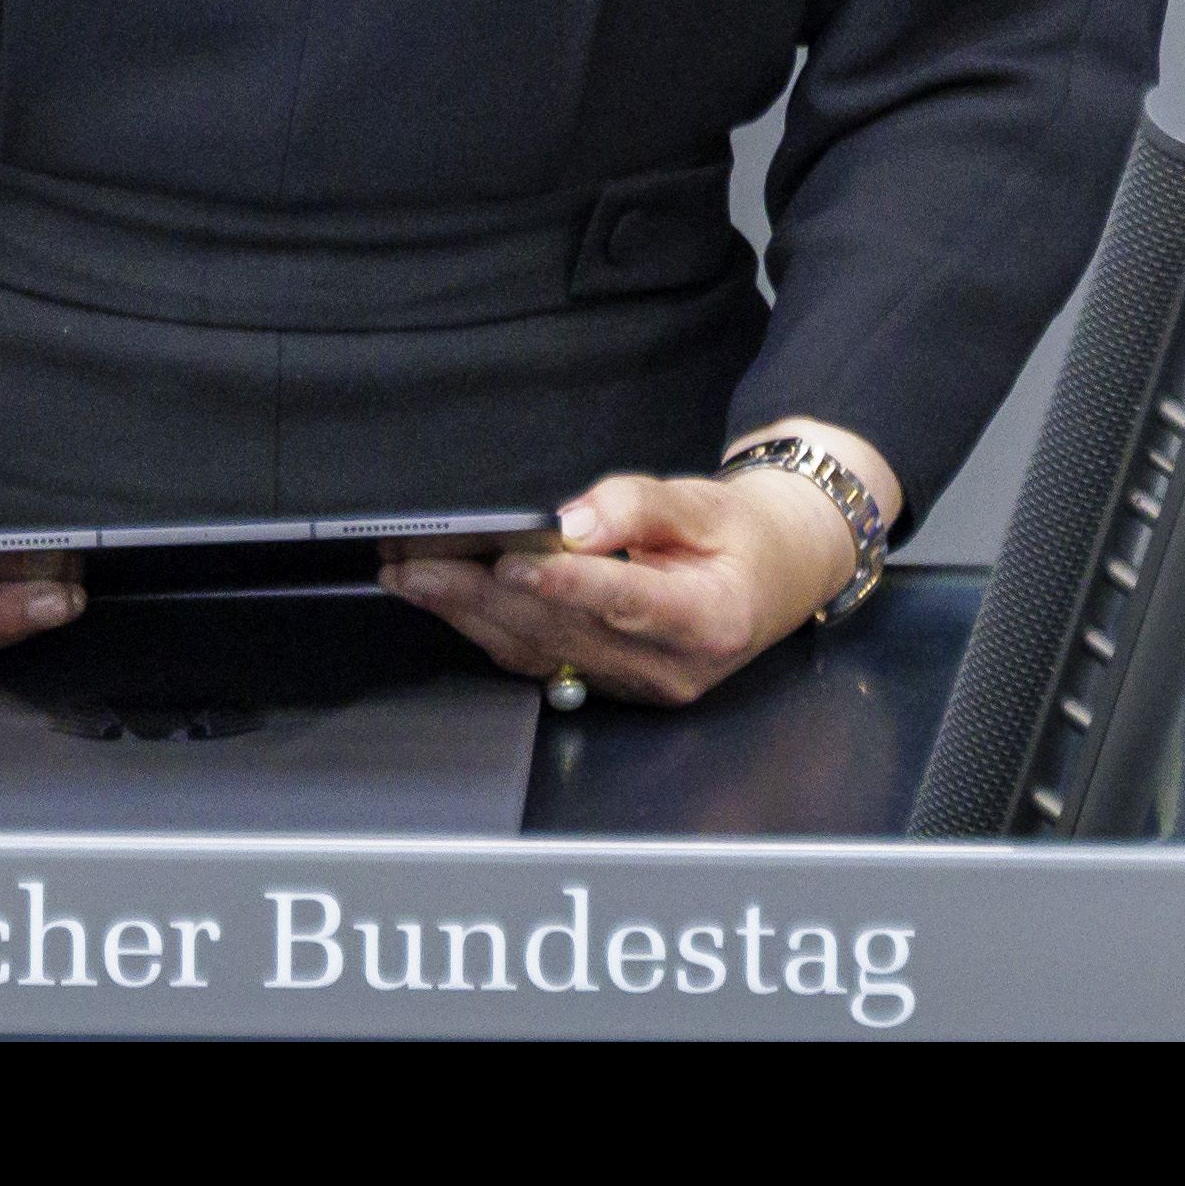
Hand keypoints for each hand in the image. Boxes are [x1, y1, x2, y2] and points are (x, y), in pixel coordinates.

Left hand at [382, 424, 897, 708]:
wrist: (774, 575)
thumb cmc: (744, 535)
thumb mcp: (707, 501)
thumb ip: (639, 507)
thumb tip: (571, 520)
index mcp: (709, 621)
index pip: (627, 604)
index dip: (567, 585)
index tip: (513, 562)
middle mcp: (668, 667)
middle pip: (564, 630)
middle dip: (482, 595)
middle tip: (418, 562)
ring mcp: (635, 684)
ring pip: (539, 649)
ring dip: (467, 613)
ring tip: (409, 575)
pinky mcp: (607, 682)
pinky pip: (539, 657)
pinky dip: (485, 627)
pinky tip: (443, 600)